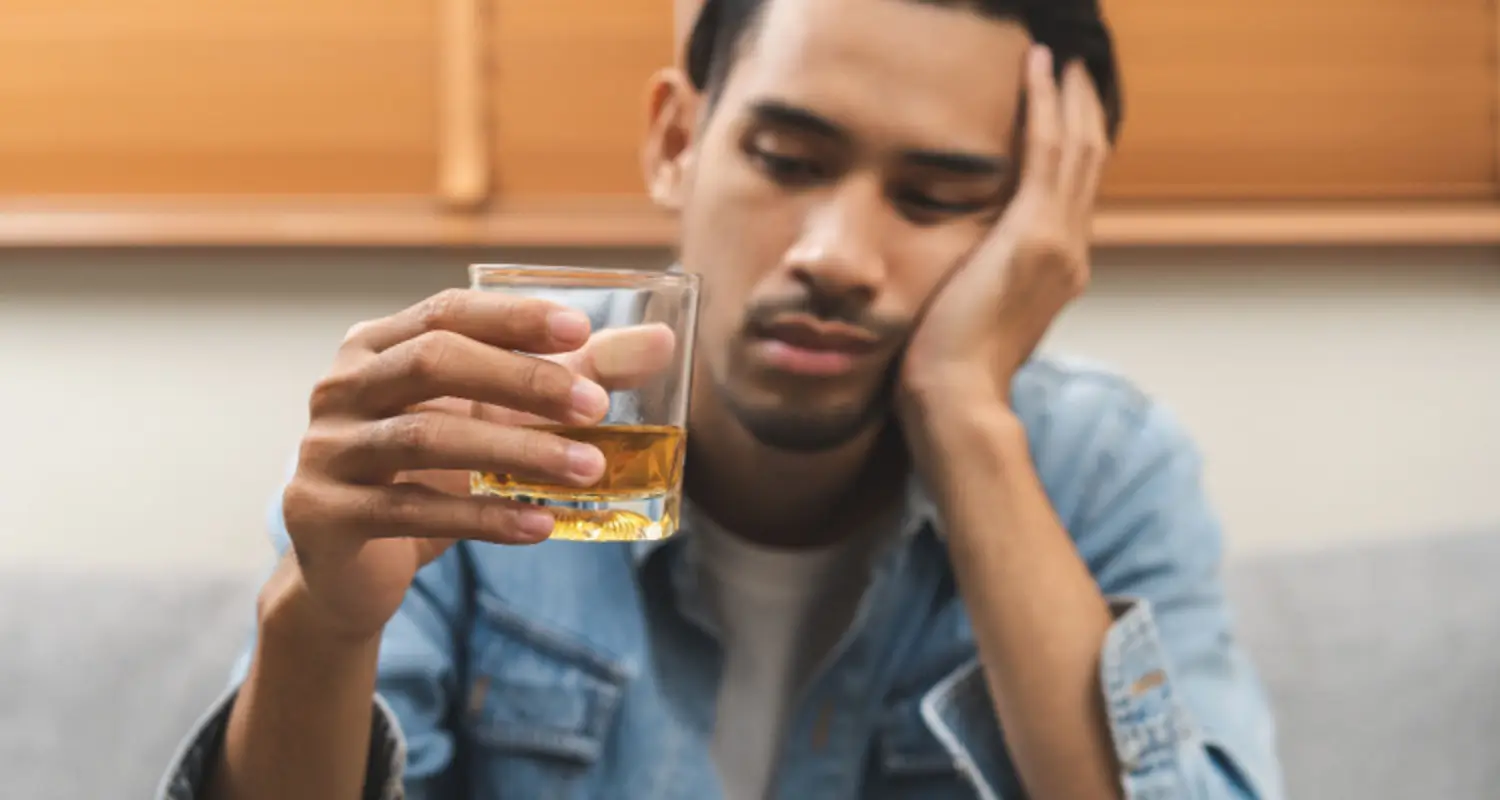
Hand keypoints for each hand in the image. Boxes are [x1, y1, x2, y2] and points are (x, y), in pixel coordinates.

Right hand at [278, 289, 673, 640]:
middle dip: (522, 381)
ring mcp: (325, 450)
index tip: (581, 329)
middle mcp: (341, 387)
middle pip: (433, 362)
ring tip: (588, 469)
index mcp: (375, 346)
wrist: (351, 573)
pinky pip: (411, 510)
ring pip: (425, 437)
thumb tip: (663, 342)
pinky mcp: (323, 514)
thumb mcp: (497, 419)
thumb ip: (570, 376)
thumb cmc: (430, 477)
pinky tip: (541, 527)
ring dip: (516, 451)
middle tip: (596, 406)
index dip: (512, 317)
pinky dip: (484, 518)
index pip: (446, 312)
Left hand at [900, 45, 1107, 409]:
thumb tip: (962, 269)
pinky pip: (1049, 150)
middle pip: (1087, 161)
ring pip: (1077, 147)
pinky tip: (1039, 68)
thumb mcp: (972, 313)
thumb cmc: (947, 369)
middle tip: (1073, 66)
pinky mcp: (1034, 234)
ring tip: (1060, 57)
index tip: (1062, 108)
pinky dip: (1047, 105)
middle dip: (1081, 109)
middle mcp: (1069, 252)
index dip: (1072, 143)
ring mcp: (1058, 242)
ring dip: (1068, 96)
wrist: (955, 399)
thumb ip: (981, 281)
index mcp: (1056, 270)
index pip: (1071, 191)